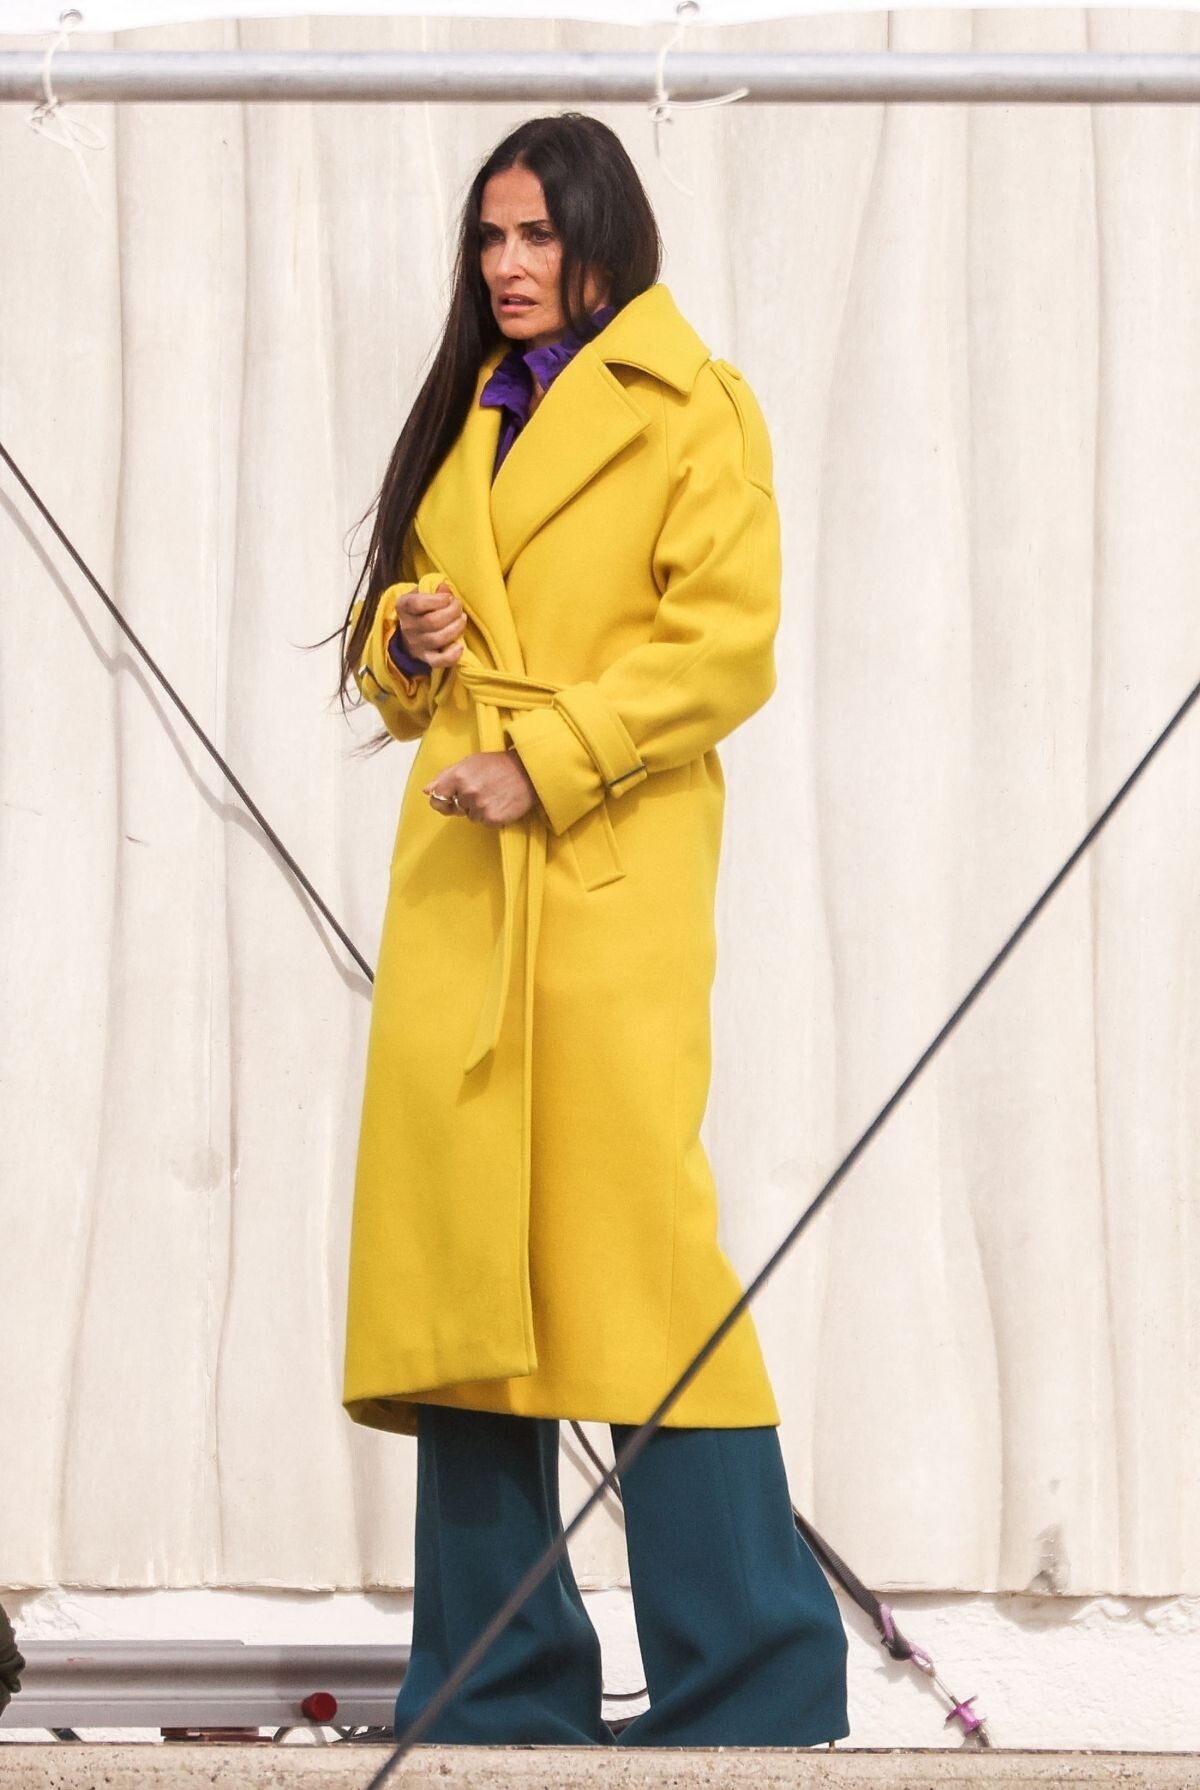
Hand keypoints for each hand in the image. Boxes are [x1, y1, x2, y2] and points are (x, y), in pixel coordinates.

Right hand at [393, 579, 466, 665]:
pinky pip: (438, 661)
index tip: (448, 598)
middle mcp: (408, 626)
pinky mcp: (425, 658)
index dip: (437, 600)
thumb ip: (433, 590)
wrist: (410, 633)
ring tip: (462, 620)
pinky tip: (460, 646)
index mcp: (403, 606)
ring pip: (437, 639)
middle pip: (431, 622)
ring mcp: (416, 644)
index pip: (417, 604)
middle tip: (459, 607)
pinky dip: (451, 656)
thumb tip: (444, 587)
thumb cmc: (420, 609)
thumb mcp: (421, 594)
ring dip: (456, 628)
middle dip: (452, 612)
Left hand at [423, 749, 538, 825]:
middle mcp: (468, 793)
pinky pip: (486, 823)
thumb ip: (445, 776)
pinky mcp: (494, 819)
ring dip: (481, 810)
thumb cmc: (498, 764)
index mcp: (458, 776)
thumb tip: (427, 791)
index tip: (450, 800)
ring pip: (472, 817)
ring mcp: (481, 807)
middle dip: (466, 802)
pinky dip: (493, 816)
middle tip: (484, 789)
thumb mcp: (469, 762)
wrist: (529, 771)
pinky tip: (501, 803)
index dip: (442, 801)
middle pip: (457, 808)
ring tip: (495, 795)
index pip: (437, 798)